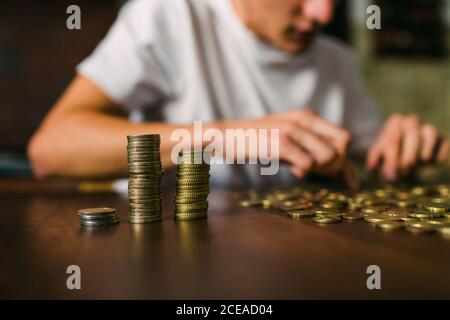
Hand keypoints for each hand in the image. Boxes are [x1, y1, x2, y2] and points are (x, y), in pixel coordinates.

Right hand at [235, 109, 354, 184]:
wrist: (227, 136)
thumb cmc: (258, 141)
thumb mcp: (287, 139)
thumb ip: (310, 148)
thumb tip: (338, 170)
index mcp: (307, 117)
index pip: (343, 137)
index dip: (348, 161)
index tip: (348, 182)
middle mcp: (303, 120)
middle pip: (341, 146)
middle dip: (336, 166)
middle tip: (318, 174)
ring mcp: (292, 130)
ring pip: (328, 157)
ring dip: (317, 169)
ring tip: (297, 168)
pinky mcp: (281, 143)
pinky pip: (307, 164)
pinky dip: (301, 172)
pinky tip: (288, 168)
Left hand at [366, 114, 449, 180]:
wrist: (404, 154)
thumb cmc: (388, 154)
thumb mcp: (377, 155)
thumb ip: (374, 160)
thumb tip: (371, 167)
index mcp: (395, 122)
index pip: (393, 139)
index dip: (391, 159)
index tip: (390, 175)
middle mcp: (413, 121)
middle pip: (412, 133)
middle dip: (408, 155)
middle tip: (405, 170)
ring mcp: (429, 128)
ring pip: (431, 134)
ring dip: (424, 152)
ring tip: (418, 165)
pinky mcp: (442, 139)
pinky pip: (444, 145)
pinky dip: (438, 156)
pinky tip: (430, 164)